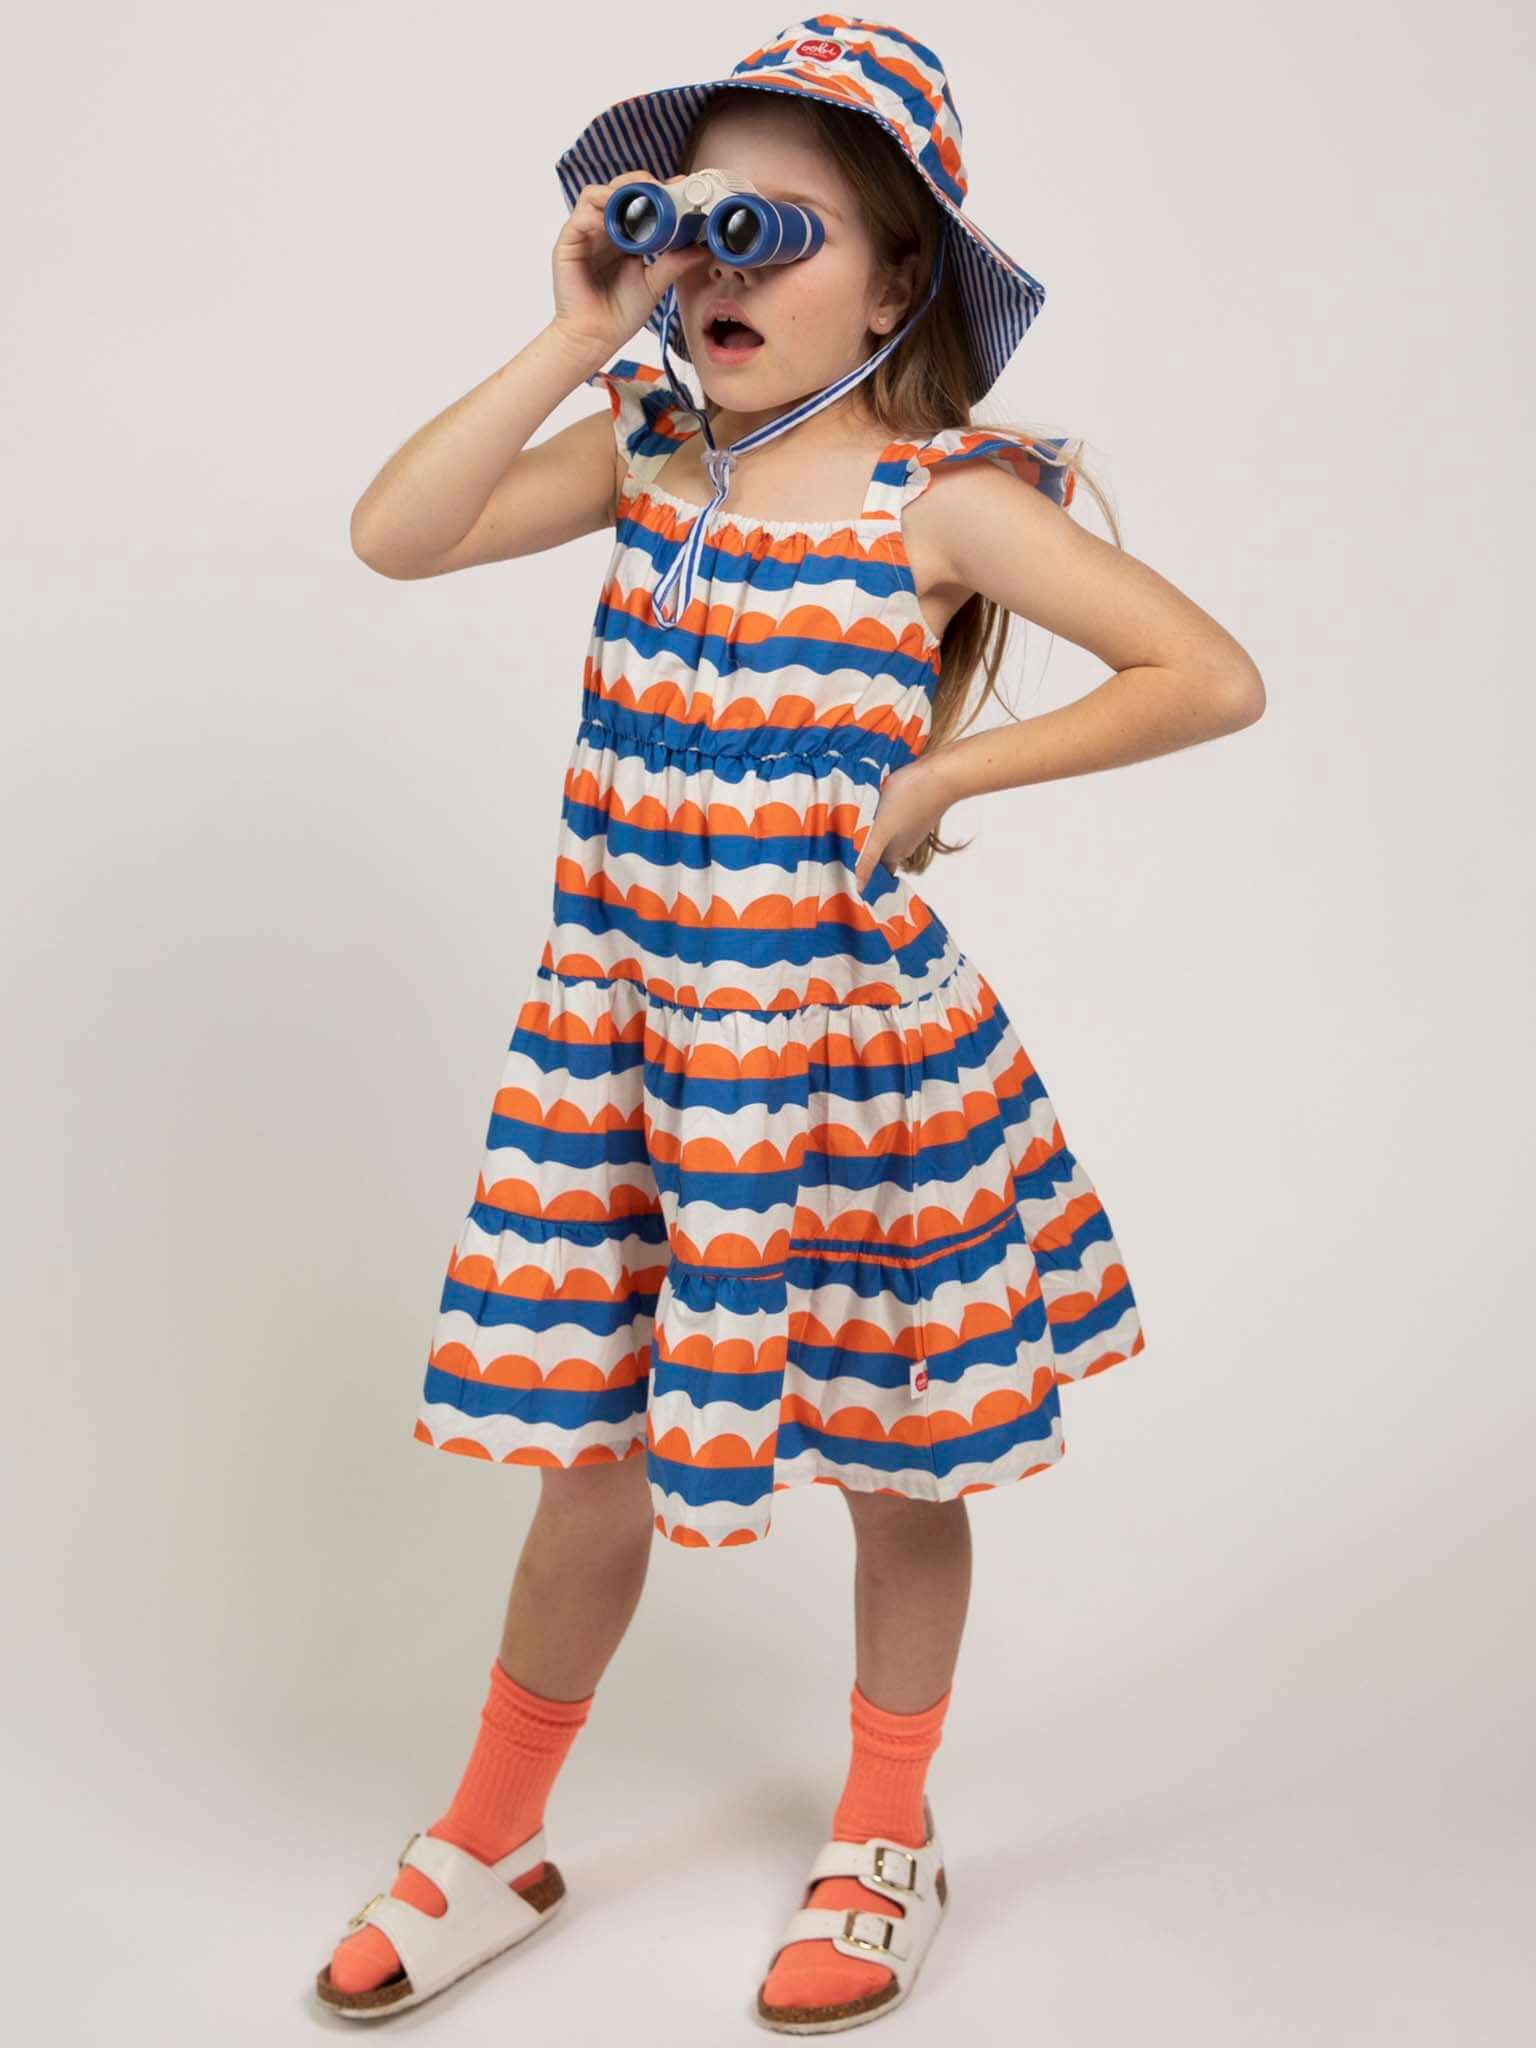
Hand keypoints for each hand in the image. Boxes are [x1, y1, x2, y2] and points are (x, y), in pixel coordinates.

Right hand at [550, 176, 712, 361]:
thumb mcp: (654, 284)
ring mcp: (585, 234)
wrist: (596, 338)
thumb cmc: (619, 314)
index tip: (679, 187)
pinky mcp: (568, 244)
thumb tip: (702, 249)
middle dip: (638, 183)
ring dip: (616, 192)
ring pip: (595, 195)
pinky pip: (579, 218)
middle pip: (616, 190)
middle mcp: (604, 230)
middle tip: (660, 188)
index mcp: (624, 236)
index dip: (656, 190)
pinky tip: (613, 223)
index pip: (638, 201)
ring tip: (637, 200)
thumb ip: (675, 263)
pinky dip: (596, 214)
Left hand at [853, 755, 960, 888]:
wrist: (940, 774)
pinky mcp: (914, 809)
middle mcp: (904, 844)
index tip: (842, 866)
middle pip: (878, 851)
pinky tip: (873, 805)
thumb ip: (867, 859)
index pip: (874, 869)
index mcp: (894, 853)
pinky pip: (893, 818)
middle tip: (838, 842)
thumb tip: (859, 889)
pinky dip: (882, 817)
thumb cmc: (909, 800)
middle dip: (861, 848)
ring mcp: (911, 827)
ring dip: (871, 831)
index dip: (859, 869)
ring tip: (851, 822)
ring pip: (885, 834)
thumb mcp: (880, 831)